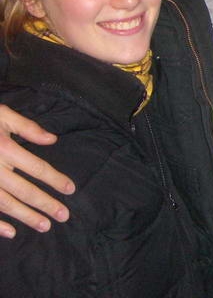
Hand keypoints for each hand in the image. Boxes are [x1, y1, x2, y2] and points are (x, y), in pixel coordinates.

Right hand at [0, 105, 73, 237]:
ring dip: (25, 217)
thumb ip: (27, 127)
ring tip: (45, 226)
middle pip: (23, 190)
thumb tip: (52, 140)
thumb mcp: (2, 115)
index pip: (36, 168)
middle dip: (45, 204)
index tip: (70, 189)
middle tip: (64, 215)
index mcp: (4, 148)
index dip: (55, 179)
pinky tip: (11, 232)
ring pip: (5, 204)